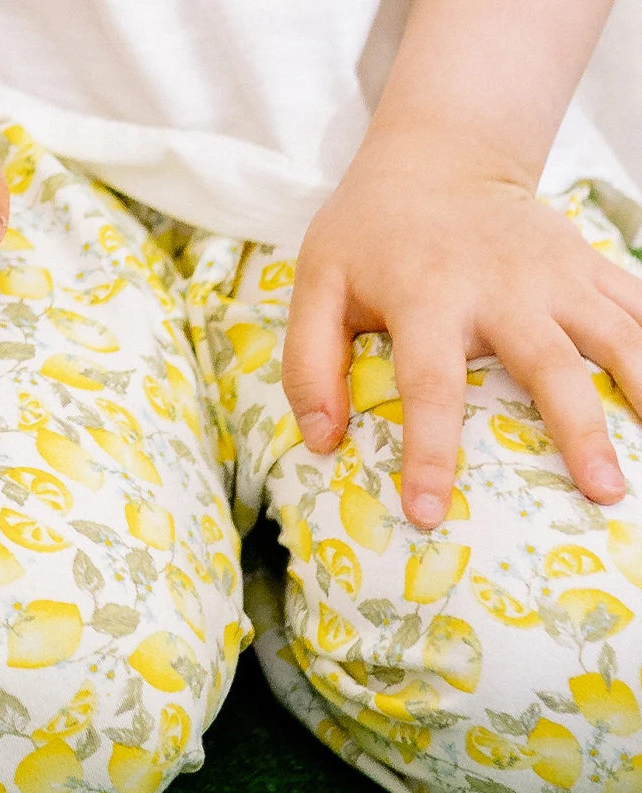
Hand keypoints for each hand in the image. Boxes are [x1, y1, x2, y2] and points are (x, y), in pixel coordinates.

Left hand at [282, 127, 641, 528]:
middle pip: (551, 366)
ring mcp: (555, 274)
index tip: (429, 513)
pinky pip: (637, 306)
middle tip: (603, 494)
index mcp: (429, 297)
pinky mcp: (586, 264)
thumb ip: (309, 364)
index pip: (430, 387)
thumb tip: (322, 441)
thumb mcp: (317, 285)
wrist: (441, 153)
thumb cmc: (368, 233)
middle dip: (580, 433)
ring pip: (614, 336)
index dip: (430, 453)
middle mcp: (504, 286)